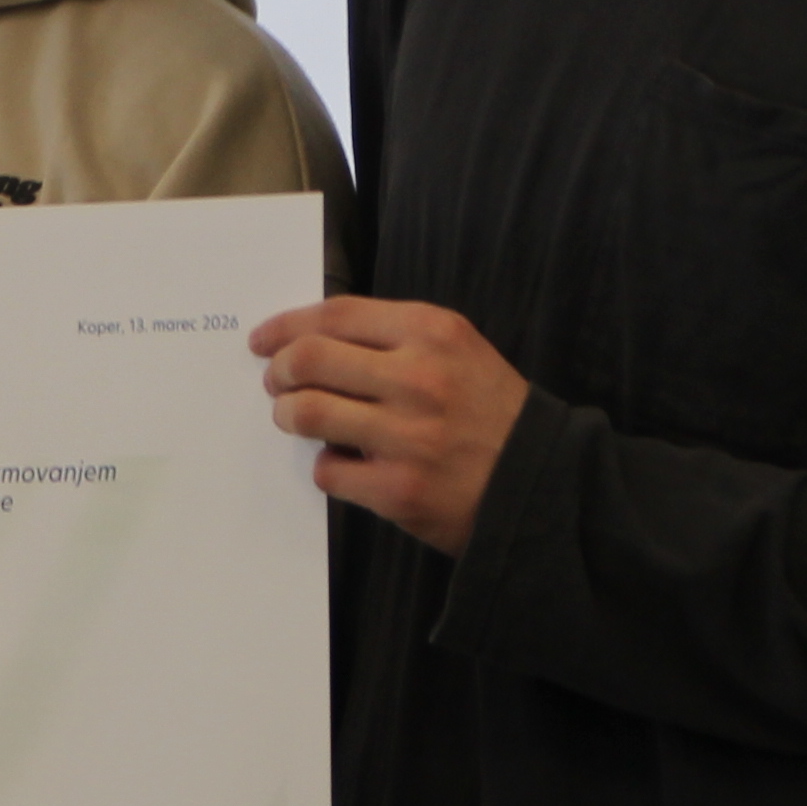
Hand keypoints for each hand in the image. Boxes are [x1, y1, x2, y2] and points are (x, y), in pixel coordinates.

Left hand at [256, 298, 531, 556]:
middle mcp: (419, 378)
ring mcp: (408, 436)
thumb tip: (311, 340)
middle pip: (309, 359)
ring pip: (307, 413)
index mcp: (433, 333)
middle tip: (276, 384)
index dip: (288, 326)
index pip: (336, 316)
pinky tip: (344, 464)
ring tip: (296, 419)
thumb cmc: (491, 415)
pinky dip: (326, 466)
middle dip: (279, 372)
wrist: (543, 485)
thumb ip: (395, 339)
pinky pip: (327, 470)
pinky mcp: (398, 488)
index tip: (264, 339)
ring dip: (289, 416)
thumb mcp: (459, 352)